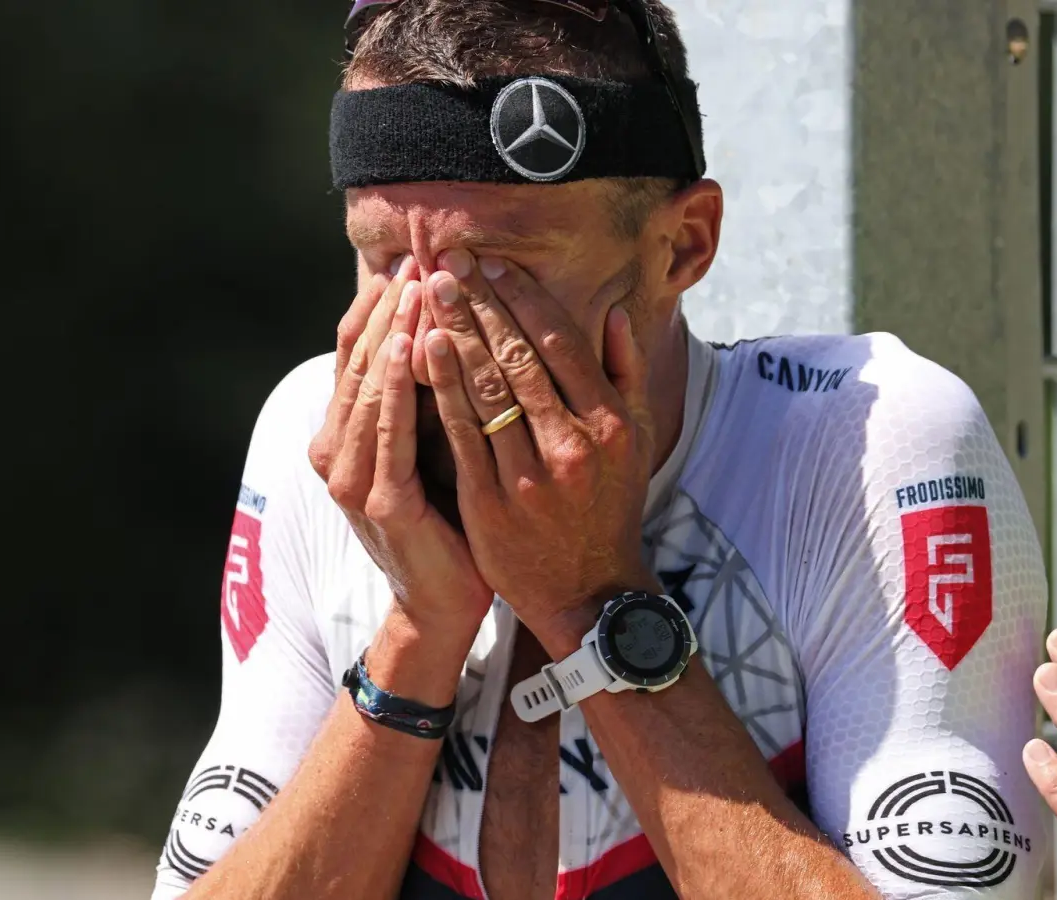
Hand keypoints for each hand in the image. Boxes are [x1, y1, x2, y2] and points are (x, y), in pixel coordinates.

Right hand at [309, 259, 492, 649]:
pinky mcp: (380, 500)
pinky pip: (388, 429)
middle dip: (392, 304)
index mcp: (349, 431)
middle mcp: (338, 448)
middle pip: (359, 357)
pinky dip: (396, 384)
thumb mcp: (438, 441)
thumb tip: (454, 319)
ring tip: (416, 283)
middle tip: (420, 255)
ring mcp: (353, 475)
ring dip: (393, 329)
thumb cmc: (450, 517)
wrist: (446, 600)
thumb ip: (433, 390)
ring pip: (369, 384)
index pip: (360, 349)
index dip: (384, 301)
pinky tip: (409, 346)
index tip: (416, 256)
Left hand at [420, 249, 657, 652]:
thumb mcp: (634, 440)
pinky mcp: (489, 502)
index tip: (492, 265)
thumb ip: (625, 374)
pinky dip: (441, 387)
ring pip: (485, 389)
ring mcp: (528, 474)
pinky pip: (460, 433)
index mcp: (609, 422)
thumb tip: (615, 312)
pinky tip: (422, 349)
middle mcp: (572, 444)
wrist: (586, 590)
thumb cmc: (608, 506)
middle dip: (479, 304)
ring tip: (429, 291)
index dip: (522, 299)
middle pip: (517, 357)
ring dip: (455, 332)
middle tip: (448, 262)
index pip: (560, 343)